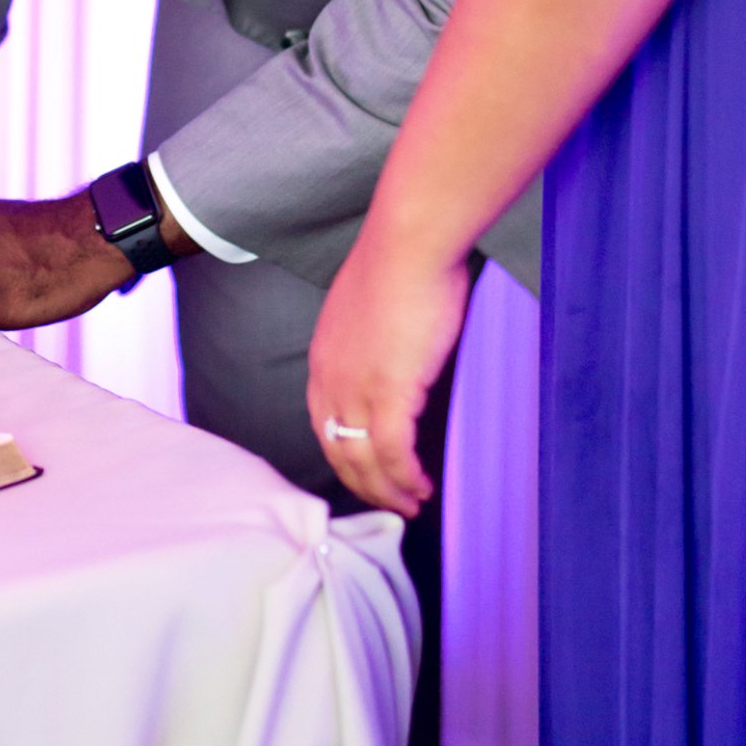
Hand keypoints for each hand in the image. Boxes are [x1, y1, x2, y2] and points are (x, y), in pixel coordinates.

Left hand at [306, 228, 472, 515]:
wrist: (410, 241)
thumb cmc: (402, 261)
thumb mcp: (372, 307)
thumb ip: (375, 339)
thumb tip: (398, 352)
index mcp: (323, 356)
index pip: (324, 422)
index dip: (346, 453)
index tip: (368, 471)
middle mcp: (330, 377)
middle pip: (338, 449)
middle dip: (364, 483)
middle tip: (391, 502)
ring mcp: (356, 387)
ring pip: (363, 460)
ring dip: (387, 490)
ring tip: (412, 504)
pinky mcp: (390, 391)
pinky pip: (393, 452)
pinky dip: (406, 477)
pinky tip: (422, 487)